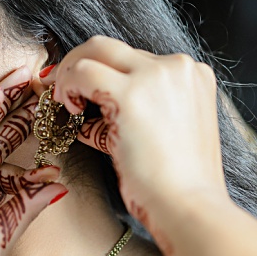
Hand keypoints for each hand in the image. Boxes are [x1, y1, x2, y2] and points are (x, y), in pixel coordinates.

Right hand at [0, 69, 66, 255]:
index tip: (56, 117)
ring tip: (31, 78)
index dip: (30, 136)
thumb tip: (59, 183)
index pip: (8, 157)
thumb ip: (27, 206)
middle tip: (48, 87)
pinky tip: (2, 91)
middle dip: (20, 112)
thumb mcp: (2, 233)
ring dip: (3, 100)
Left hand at [47, 38, 231, 250]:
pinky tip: (70, 112)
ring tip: (66, 105)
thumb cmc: (181, 184)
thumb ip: (138, 109)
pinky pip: (82, 73)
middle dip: (81, 64)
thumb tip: (86, 105)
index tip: (87, 92)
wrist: (190, 208)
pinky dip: (68, 87)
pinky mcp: (131, 94)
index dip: (106, 74)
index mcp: (193, 76)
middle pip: (112, 47)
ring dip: (71, 74)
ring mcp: (156, 76)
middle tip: (63, 91)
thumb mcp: (167, 133)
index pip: (136, 60)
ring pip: (95, 51)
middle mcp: (178, 67)